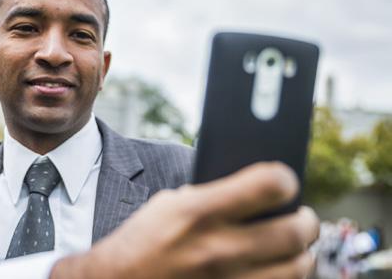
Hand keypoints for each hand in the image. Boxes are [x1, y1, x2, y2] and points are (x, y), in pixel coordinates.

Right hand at [51, 162, 318, 278]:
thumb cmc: (143, 242)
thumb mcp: (168, 205)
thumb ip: (212, 196)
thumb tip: (259, 190)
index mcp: (197, 213)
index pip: (269, 184)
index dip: (285, 179)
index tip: (285, 181)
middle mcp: (218, 249)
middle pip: (295, 231)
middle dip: (305, 220)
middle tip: (300, 217)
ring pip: (298, 268)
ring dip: (301, 255)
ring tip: (291, 248)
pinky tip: (275, 271)